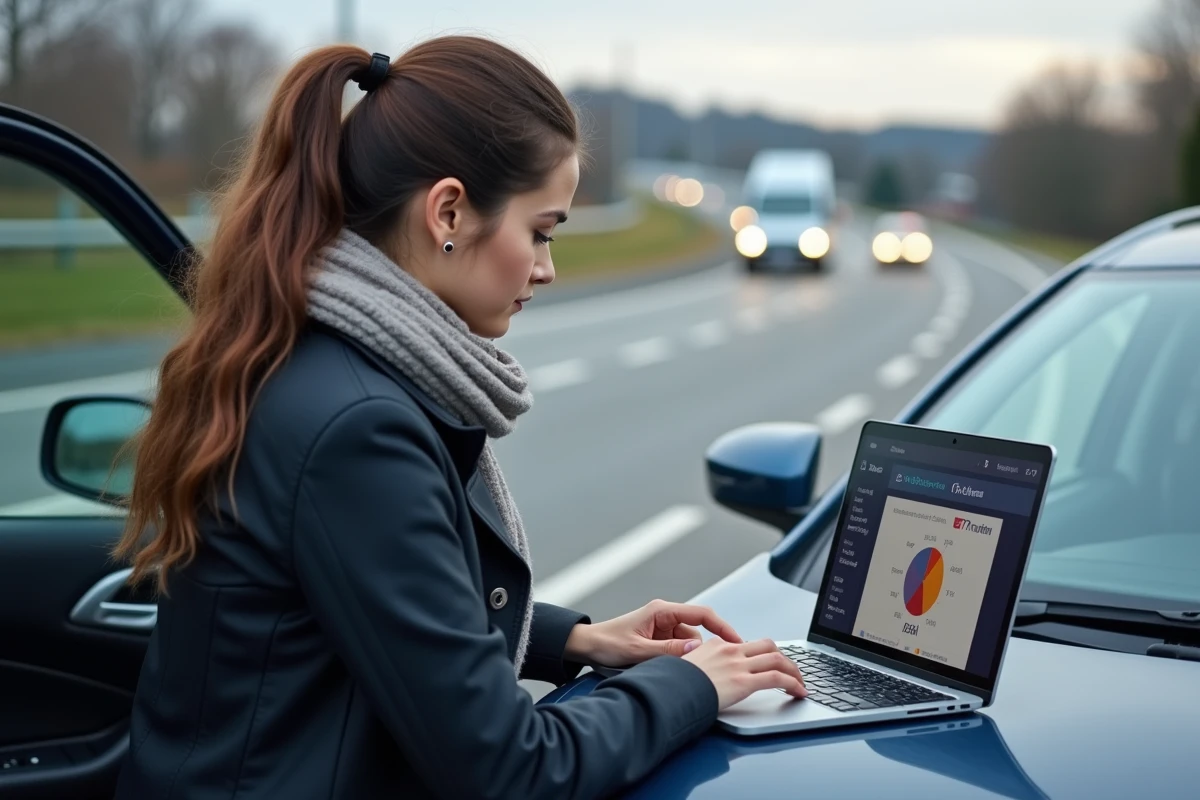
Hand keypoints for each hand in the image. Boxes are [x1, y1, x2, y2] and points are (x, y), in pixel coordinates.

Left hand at [563, 599, 742, 667]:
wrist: (587, 646)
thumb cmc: (607, 643)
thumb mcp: (639, 651)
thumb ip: (669, 651)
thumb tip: (696, 651)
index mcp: (662, 611)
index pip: (702, 614)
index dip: (722, 627)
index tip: (737, 641)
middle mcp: (665, 616)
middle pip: (698, 632)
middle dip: (701, 651)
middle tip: (704, 669)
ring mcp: (662, 628)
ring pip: (689, 644)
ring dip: (686, 658)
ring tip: (672, 671)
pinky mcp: (659, 639)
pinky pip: (678, 649)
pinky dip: (678, 660)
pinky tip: (669, 670)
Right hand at [683, 638, 806, 707]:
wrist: (669, 691)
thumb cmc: (672, 685)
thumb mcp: (682, 668)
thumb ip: (696, 666)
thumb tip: (697, 675)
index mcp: (715, 645)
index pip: (746, 644)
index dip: (761, 654)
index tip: (766, 663)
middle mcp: (730, 650)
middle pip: (768, 646)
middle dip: (783, 657)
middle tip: (790, 670)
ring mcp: (738, 665)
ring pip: (778, 659)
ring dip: (794, 671)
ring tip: (800, 683)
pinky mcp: (745, 681)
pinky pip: (778, 678)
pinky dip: (793, 684)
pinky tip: (799, 692)